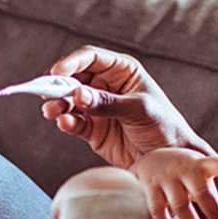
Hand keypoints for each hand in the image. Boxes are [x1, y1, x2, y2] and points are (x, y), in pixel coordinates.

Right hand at [40, 46, 211, 168]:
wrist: (169, 160)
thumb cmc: (165, 127)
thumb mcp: (139, 110)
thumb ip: (108, 103)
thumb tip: (78, 95)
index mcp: (122, 71)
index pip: (91, 58)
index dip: (72, 62)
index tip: (57, 72)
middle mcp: (106, 86)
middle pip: (73, 78)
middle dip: (59, 85)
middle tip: (48, 94)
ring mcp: (97, 108)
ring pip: (68, 100)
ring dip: (58, 104)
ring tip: (52, 112)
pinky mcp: (91, 129)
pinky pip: (72, 122)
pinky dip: (66, 122)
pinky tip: (65, 124)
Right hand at [128, 148, 217, 218]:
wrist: (148, 161)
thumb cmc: (182, 172)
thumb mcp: (199, 169)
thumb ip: (214, 183)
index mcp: (200, 164)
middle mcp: (183, 169)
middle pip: (201, 191)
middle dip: (213, 211)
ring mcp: (166, 178)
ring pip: (180, 204)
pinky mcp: (150, 188)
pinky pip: (158, 210)